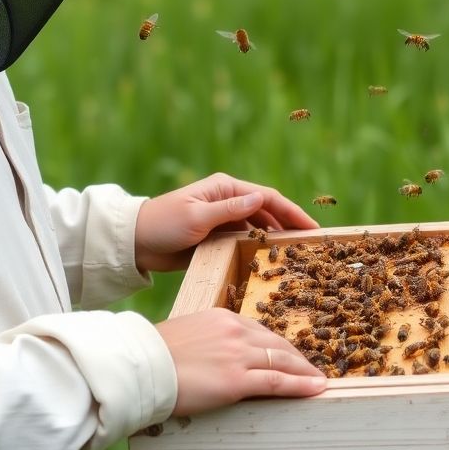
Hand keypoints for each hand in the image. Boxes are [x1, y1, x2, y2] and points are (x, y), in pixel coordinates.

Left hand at [134, 172, 318, 272]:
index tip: (312, 228)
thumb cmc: (163, 224)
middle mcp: (227, 200)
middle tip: (312, 245)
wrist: (136, 242)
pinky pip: (245, 240)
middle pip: (267, 211)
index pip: (267, 197)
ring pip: (258, 226)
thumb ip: (230, 209)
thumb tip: (261, 199)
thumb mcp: (196, 217)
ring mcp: (223, 219)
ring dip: (276, 237)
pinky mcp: (217, 236)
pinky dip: (259, 248)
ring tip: (297, 254)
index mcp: (224, 188)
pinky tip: (271, 261)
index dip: (291, 211)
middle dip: (289, 224)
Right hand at [156, 308, 326, 415]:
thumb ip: (207, 340)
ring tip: (317, 379)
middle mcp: (235, 331)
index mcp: (221, 316)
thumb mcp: (185, 335)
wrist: (141, 365)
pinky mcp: (237, 380)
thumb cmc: (153, 354)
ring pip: (282, 361)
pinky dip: (301, 385)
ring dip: (304, 371)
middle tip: (309, 367)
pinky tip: (316, 388)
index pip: (259, 330)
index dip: (276, 345)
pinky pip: (277, 382)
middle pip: (276, 344)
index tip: (285, 354)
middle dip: (296, 357)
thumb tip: (212, 355)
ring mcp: (238, 354)